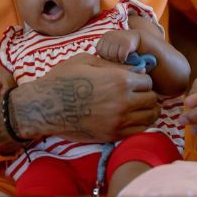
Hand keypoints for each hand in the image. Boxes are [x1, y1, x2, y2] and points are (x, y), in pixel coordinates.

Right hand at [10, 53, 159, 142]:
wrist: (44, 106)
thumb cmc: (64, 78)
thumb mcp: (89, 61)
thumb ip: (116, 64)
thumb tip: (137, 67)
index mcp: (119, 81)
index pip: (148, 81)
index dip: (142, 78)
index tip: (134, 79)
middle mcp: (123, 102)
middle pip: (152, 99)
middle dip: (146, 94)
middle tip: (136, 92)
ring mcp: (118, 121)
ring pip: (149, 116)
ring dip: (146, 109)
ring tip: (135, 105)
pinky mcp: (112, 135)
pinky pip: (138, 131)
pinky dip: (139, 124)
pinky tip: (128, 117)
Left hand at [96, 29, 140, 62]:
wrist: (138, 38)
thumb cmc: (122, 45)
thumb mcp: (111, 44)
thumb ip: (104, 50)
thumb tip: (97, 62)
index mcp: (105, 36)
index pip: (99, 50)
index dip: (104, 55)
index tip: (111, 55)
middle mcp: (110, 35)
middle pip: (105, 54)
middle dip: (111, 58)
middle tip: (117, 57)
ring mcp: (118, 38)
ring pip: (112, 56)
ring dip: (117, 59)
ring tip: (121, 56)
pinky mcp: (126, 43)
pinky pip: (121, 56)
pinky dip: (124, 59)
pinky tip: (126, 56)